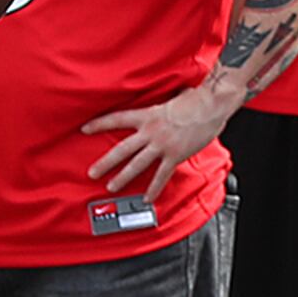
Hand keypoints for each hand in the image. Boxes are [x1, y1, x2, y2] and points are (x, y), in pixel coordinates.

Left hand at [81, 87, 231, 194]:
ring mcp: (162, 145)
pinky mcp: (175, 155)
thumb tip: (161, 107)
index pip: (118, 119)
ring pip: (137, 165)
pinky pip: (161, 175)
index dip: (100, 124)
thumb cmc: (196, 98)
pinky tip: (147, 198)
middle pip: (122, 149)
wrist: (212, 104)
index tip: (85, 129)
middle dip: (105, 162)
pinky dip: (154, 189)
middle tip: (92, 172)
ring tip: (112, 186)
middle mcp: (151, 131)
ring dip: (123, 177)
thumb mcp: (171, 98)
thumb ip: (162, 107)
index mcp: (148, 115)